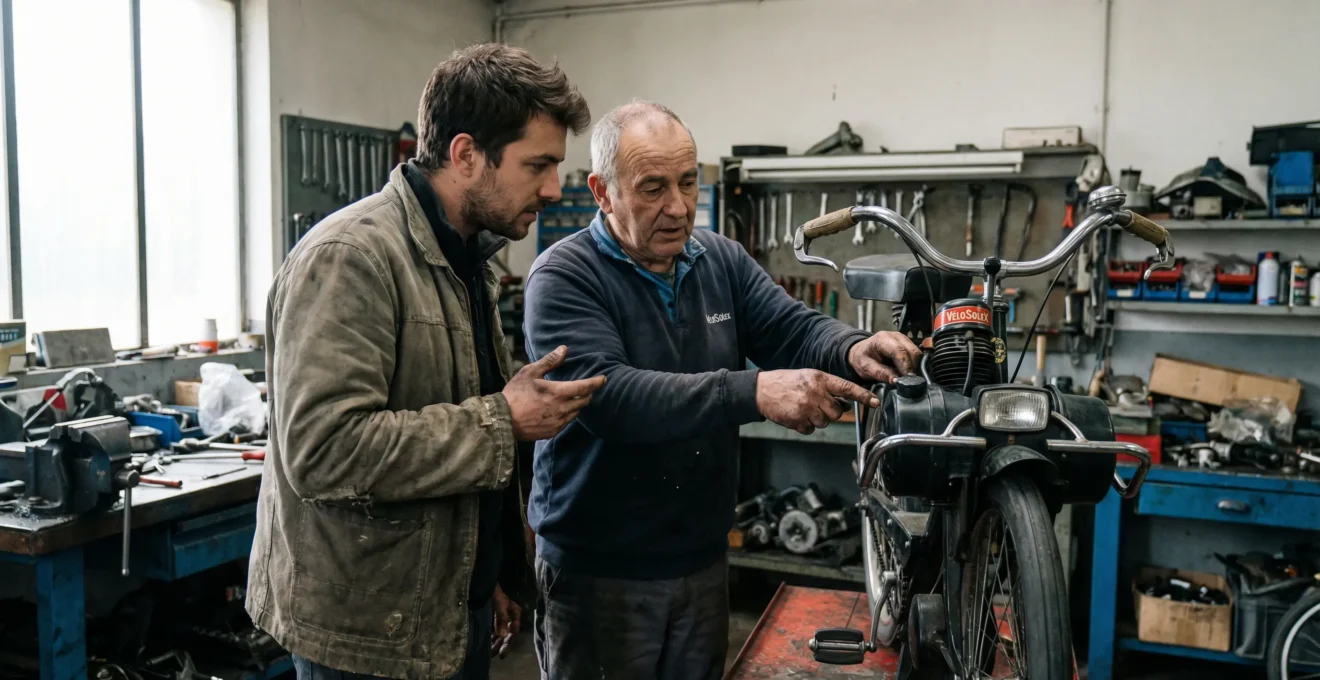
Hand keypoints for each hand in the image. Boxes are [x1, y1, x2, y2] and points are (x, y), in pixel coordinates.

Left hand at [490, 584, 520, 658]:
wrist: (483, 579)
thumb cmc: (494, 589)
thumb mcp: (499, 603)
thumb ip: (501, 618)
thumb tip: (503, 636)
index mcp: (514, 612)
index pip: (514, 632)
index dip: (508, 644)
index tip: (502, 655)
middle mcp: (509, 615)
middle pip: (507, 634)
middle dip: (500, 645)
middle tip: (493, 656)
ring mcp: (499, 615)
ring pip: (499, 632)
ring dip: (494, 642)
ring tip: (487, 652)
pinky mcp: (491, 615)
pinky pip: (492, 628)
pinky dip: (489, 636)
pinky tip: (484, 642)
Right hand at [503, 346, 606, 440]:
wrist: (503, 420)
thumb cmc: (515, 394)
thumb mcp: (530, 372)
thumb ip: (549, 361)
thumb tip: (564, 349)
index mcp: (558, 393)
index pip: (584, 387)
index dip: (596, 382)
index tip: (603, 379)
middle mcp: (562, 409)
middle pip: (584, 401)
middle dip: (587, 393)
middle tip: (584, 388)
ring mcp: (558, 422)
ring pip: (576, 412)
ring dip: (577, 404)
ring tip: (570, 398)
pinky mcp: (552, 432)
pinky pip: (566, 422)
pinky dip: (567, 415)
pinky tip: (558, 410)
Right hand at [756, 369, 878, 434]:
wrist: (762, 390)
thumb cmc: (786, 382)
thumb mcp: (809, 377)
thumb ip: (828, 388)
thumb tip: (846, 403)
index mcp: (820, 379)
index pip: (847, 388)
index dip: (863, 396)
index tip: (875, 402)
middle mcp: (815, 393)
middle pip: (837, 412)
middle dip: (830, 411)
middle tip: (817, 405)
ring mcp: (806, 408)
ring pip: (824, 422)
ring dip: (816, 418)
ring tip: (803, 408)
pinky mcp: (797, 420)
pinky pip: (810, 429)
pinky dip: (805, 425)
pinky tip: (796, 415)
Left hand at [848, 332, 921, 382]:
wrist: (861, 352)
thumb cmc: (863, 358)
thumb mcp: (866, 368)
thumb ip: (881, 374)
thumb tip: (896, 380)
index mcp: (882, 339)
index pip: (899, 351)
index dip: (906, 366)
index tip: (907, 379)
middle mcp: (895, 336)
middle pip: (912, 351)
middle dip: (912, 367)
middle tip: (908, 381)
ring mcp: (903, 338)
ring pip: (917, 353)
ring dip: (914, 366)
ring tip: (906, 376)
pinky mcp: (907, 343)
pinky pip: (916, 354)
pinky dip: (914, 364)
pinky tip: (906, 371)